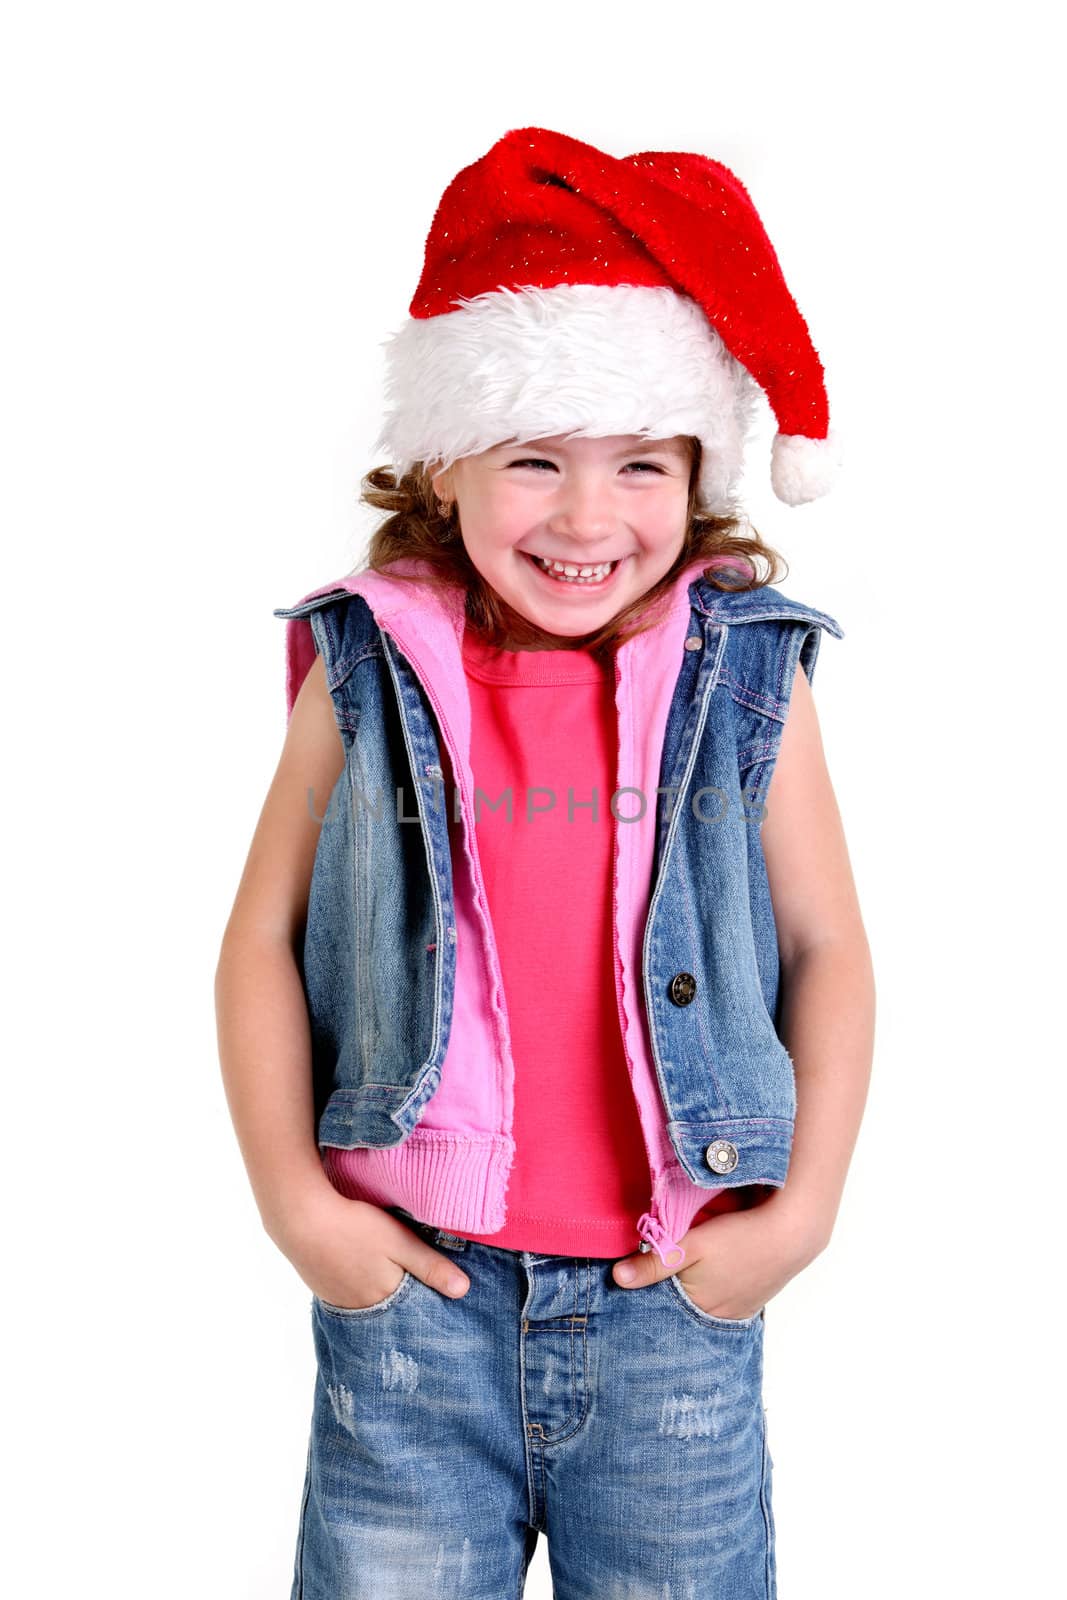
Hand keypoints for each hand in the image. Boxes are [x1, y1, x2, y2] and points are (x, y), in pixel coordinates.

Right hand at [272, 1188, 471, 1307]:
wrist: (299, 1217)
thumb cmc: (354, 1228)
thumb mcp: (399, 1242)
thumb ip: (430, 1266)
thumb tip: (464, 1291)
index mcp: (383, 1299)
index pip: (413, 1310)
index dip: (426, 1300)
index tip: (440, 1295)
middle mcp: (360, 1308)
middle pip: (390, 1307)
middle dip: (404, 1298)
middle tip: (414, 1280)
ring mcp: (337, 1299)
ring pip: (369, 1300)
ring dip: (380, 1290)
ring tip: (388, 1272)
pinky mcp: (321, 1286)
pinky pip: (349, 1292)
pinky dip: (359, 1284)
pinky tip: (361, 1267)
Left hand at [612, 1192, 825, 1318]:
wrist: (793, 1232)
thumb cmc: (741, 1238)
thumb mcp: (693, 1245)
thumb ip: (656, 1262)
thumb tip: (617, 1277)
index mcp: (699, 1307)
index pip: (661, 1305)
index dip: (648, 1288)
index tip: (634, 1275)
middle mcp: (717, 1317)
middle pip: (682, 1305)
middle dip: (669, 1289)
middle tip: (656, 1267)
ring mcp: (737, 1310)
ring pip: (702, 1300)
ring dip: (692, 1286)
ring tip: (687, 1266)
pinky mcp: (751, 1299)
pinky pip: (723, 1297)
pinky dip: (713, 1285)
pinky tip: (713, 1269)